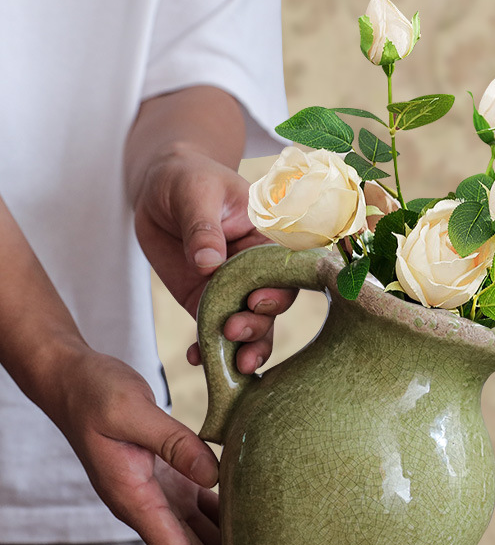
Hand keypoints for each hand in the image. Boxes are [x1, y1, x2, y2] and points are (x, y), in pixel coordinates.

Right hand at [51, 346, 249, 544]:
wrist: (76, 379)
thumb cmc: (95, 394)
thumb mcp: (132, 413)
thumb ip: (174, 443)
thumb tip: (215, 475)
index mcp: (136, 501)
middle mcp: (151, 506)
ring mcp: (162, 494)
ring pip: (202, 540)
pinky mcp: (172, 476)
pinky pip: (206, 509)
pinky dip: (228, 525)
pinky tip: (255, 533)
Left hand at [134, 145, 296, 372]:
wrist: (159, 188)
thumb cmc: (187, 178)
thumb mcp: (195, 192)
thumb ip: (202, 227)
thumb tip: (207, 262)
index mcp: (268, 241)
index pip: (286, 271)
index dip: (279, 291)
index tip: (257, 301)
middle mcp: (257, 271)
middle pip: (272, 307)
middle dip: (259, 325)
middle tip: (234, 331)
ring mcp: (233, 290)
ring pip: (251, 327)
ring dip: (246, 348)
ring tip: (234, 366)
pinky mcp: (207, 303)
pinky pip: (213, 333)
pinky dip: (208, 351)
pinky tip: (198, 360)